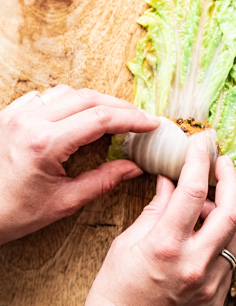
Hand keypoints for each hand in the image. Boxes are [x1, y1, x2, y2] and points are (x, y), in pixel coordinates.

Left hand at [0, 85, 158, 243]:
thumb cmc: (14, 213)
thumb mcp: (65, 202)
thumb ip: (103, 180)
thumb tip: (134, 167)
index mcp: (44, 144)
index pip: (100, 118)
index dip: (132, 118)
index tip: (151, 123)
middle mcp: (28, 122)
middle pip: (87, 97)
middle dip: (119, 106)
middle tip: (139, 119)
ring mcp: (15, 115)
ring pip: (66, 92)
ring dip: (93, 101)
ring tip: (112, 118)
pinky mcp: (8, 115)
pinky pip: (44, 97)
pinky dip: (66, 102)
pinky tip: (77, 118)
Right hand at [80, 138, 235, 305]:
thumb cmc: (114, 294)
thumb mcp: (126, 244)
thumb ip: (155, 210)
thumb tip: (172, 182)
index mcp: (165, 246)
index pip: (193, 190)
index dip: (201, 159)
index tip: (202, 142)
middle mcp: (193, 264)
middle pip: (232, 209)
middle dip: (230, 179)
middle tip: (221, 163)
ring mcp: (209, 284)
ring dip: (226, 215)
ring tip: (204, 210)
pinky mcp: (217, 299)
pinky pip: (230, 261)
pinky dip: (221, 244)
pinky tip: (203, 242)